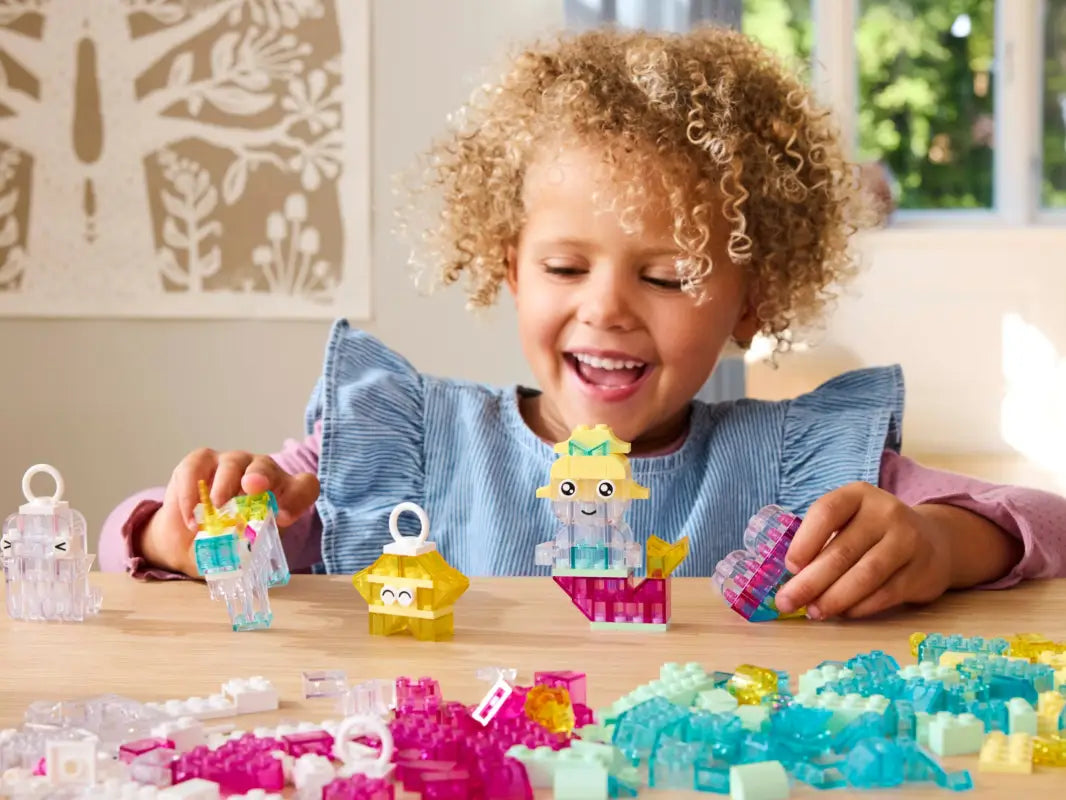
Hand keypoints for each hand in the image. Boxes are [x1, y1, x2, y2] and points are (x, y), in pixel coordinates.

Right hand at [140, 449, 318, 576]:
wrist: (189, 543)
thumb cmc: (226, 543)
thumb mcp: (241, 551)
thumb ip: (246, 549)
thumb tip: (243, 554)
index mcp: (282, 494)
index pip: (304, 486)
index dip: (297, 498)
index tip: (283, 517)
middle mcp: (261, 473)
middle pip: (267, 466)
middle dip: (261, 476)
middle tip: (252, 488)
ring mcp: (231, 464)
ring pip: (233, 463)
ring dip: (224, 484)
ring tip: (215, 507)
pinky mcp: (200, 462)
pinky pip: (197, 467)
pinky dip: (192, 491)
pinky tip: (190, 516)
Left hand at [773, 483, 951, 619]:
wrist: (934, 541)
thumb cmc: (873, 533)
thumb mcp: (850, 522)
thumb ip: (822, 542)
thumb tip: (791, 580)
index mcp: (858, 495)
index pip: (826, 512)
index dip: (804, 540)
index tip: (789, 567)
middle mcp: (886, 513)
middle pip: (842, 551)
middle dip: (810, 581)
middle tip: (787, 602)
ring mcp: (908, 541)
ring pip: (865, 575)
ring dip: (834, 598)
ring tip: (813, 612)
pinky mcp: (922, 572)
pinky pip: (885, 594)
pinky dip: (859, 607)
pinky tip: (842, 613)